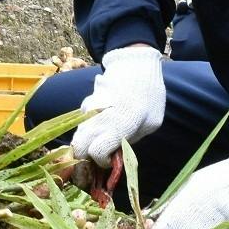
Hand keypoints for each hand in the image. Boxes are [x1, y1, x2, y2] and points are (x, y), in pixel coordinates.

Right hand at [70, 44, 164, 164]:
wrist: (136, 67)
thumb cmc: (149, 96)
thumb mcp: (151, 122)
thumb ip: (131, 140)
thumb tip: (114, 155)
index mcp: (121, 122)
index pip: (97, 151)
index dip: (102, 162)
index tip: (110, 160)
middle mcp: (100, 116)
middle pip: (79, 146)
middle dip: (84, 159)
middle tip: (95, 162)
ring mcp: (89, 109)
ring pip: (77, 137)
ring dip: (83, 148)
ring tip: (96, 149)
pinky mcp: (85, 105)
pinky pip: (81, 125)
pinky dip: (86, 133)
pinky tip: (98, 131)